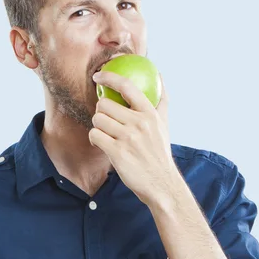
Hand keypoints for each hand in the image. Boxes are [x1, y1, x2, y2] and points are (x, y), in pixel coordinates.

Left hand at [89, 70, 178, 205]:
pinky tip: (102, 144)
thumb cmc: (159, 152)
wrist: (161, 183)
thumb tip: (160, 75)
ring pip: (97, 119)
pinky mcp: (117, 152)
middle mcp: (139, 123)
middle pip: (104, 104)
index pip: (127, 86)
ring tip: (106, 135)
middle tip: (107, 122)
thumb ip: (161, 100)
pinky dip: (95, 139)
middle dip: (101, 112)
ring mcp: (128, 138)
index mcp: (150, 114)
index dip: (109, 77)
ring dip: (98, 127)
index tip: (98, 76)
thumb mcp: (164, 124)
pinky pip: (94, 135)